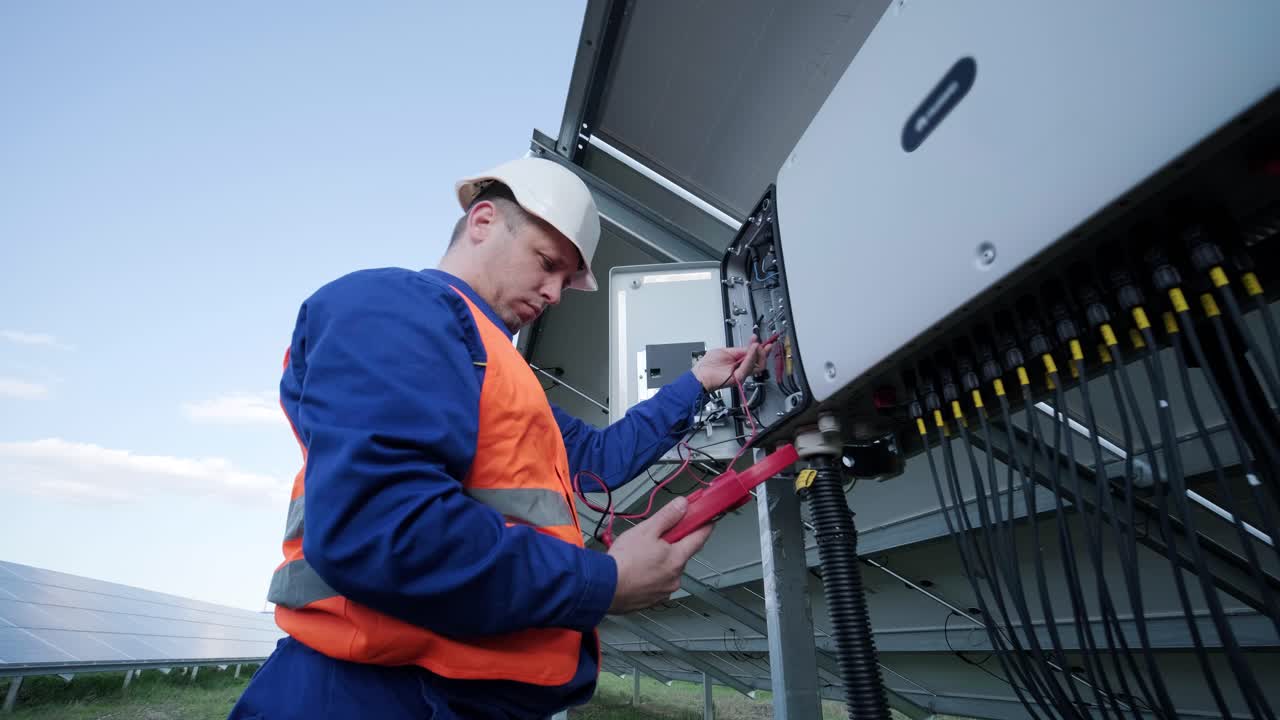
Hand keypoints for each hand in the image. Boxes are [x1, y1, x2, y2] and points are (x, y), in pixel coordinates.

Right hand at [607, 496, 713, 613]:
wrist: (605, 588)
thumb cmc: (624, 561)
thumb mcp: (646, 530)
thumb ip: (667, 516)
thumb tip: (682, 505)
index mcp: (677, 558)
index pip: (699, 538)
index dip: (704, 526)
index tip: (708, 520)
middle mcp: (675, 576)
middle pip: (681, 554)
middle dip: (672, 545)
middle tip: (655, 538)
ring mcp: (665, 590)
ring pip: (668, 569)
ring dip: (660, 562)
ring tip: (639, 556)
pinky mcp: (653, 600)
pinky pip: (657, 583)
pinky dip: (650, 576)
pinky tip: (636, 571)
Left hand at [692, 335, 772, 391]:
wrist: (700, 375)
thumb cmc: (708, 365)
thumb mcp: (725, 351)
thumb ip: (740, 349)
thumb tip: (751, 346)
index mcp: (738, 362)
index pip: (753, 356)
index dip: (758, 347)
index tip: (760, 340)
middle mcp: (741, 369)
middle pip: (759, 362)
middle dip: (763, 351)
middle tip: (762, 344)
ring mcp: (741, 374)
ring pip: (757, 365)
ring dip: (758, 353)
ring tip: (756, 345)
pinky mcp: (738, 378)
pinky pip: (748, 367)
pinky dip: (752, 357)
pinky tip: (753, 349)